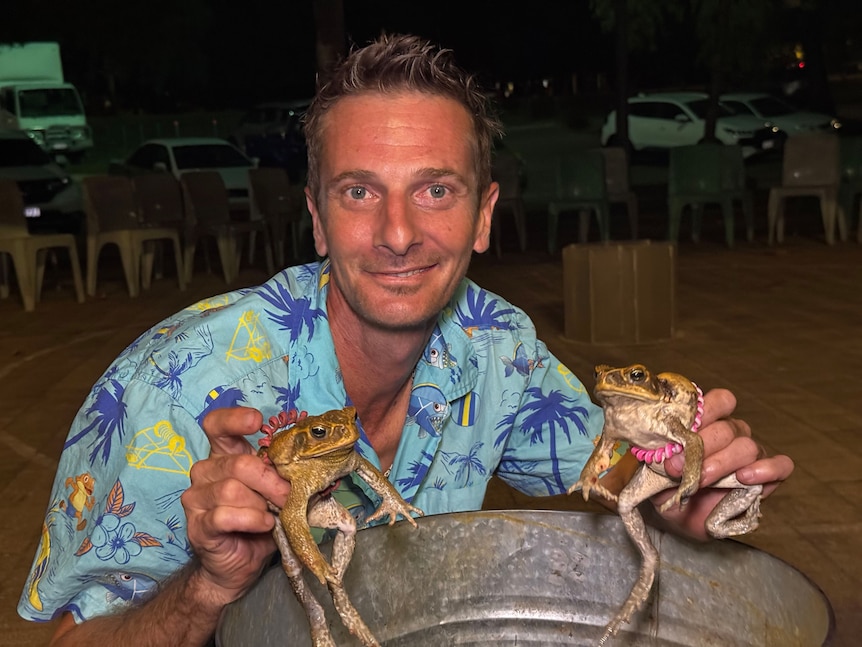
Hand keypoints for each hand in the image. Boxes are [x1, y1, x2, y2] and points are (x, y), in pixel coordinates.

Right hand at [181, 406, 291, 603]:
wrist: (238, 566)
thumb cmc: (259, 524)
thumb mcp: (276, 494)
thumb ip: (285, 476)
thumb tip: (313, 464)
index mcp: (224, 457)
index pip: (217, 425)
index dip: (234, 419)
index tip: (257, 421)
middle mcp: (205, 472)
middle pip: (238, 464)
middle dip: (270, 481)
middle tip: (288, 496)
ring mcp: (197, 498)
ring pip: (231, 490)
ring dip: (261, 505)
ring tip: (273, 516)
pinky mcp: (198, 525)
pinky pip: (225, 515)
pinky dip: (251, 520)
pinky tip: (264, 525)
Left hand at [650, 388, 794, 540]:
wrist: (679, 515)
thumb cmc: (667, 485)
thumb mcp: (655, 468)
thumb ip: (662, 455)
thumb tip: (667, 448)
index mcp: (707, 421)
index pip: (720, 400)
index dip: (705, 410)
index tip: (682, 430)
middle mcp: (731, 433)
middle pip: (727, 428)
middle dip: (701, 447)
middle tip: (677, 468)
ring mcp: (750, 454)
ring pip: (746, 446)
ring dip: (722, 462)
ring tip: (701, 479)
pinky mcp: (766, 478)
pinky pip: (781, 466)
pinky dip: (767, 469)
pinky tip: (745, 477)